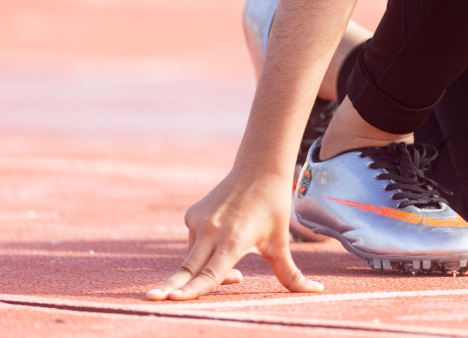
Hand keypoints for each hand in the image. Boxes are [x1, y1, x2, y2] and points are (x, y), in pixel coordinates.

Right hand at [146, 169, 323, 300]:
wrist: (259, 167)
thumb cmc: (273, 208)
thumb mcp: (281, 243)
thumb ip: (291, 274)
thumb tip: (317, 291)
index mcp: (234, 240)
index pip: (210, 273)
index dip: (192, 289)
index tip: (172, 298)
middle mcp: (212, 231)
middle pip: (187, 269)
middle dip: (169, 287)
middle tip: (150, 298)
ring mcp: (198, 222)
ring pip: (191, 259)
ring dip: (204, 273)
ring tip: (239, 276)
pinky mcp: (191, 215)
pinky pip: (192, 244)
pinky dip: (203, 253)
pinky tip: (226, 240)